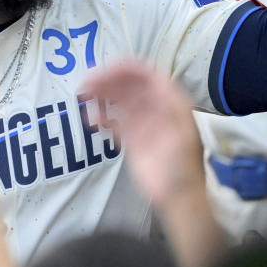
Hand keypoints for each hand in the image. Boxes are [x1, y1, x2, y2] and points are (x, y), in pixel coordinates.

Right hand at [82, 61, 203, 206]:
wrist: (178, 197)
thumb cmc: (183, 164)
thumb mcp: (180, 131)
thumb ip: (166, 105)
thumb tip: (151, 81)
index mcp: (169, 101)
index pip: (145, 74)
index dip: (124, 69)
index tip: (102, 70)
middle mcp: (155, 108)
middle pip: (128, 85)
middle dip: (107, 80)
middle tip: (85, 84)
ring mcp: (142, 123)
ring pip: (119, 101)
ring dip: (101, 95)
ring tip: (84, 96)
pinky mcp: (131, 140)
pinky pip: (114, 122)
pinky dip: (101, 118)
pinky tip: (91, 119)